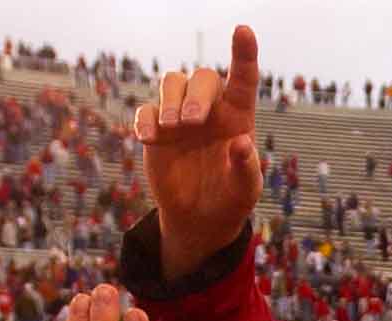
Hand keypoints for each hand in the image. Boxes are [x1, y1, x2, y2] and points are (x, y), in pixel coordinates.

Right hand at [135, 27, 262, 280]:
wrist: (200, 218)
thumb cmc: (230, 199)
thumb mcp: (245, 189)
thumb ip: (246, 167)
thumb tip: (242, 144)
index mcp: (238, 117)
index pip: (243, 78)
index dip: (244, 53)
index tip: (243, 30)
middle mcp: (210, 109)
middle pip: (202, 77)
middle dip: (196, 94)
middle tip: (191, 122)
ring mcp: (181, 117)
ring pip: (172, 82)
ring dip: (170, 100)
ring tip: (172, 128)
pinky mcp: (156, 129)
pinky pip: (146, 111)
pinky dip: (145, 120)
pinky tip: (149, 139)